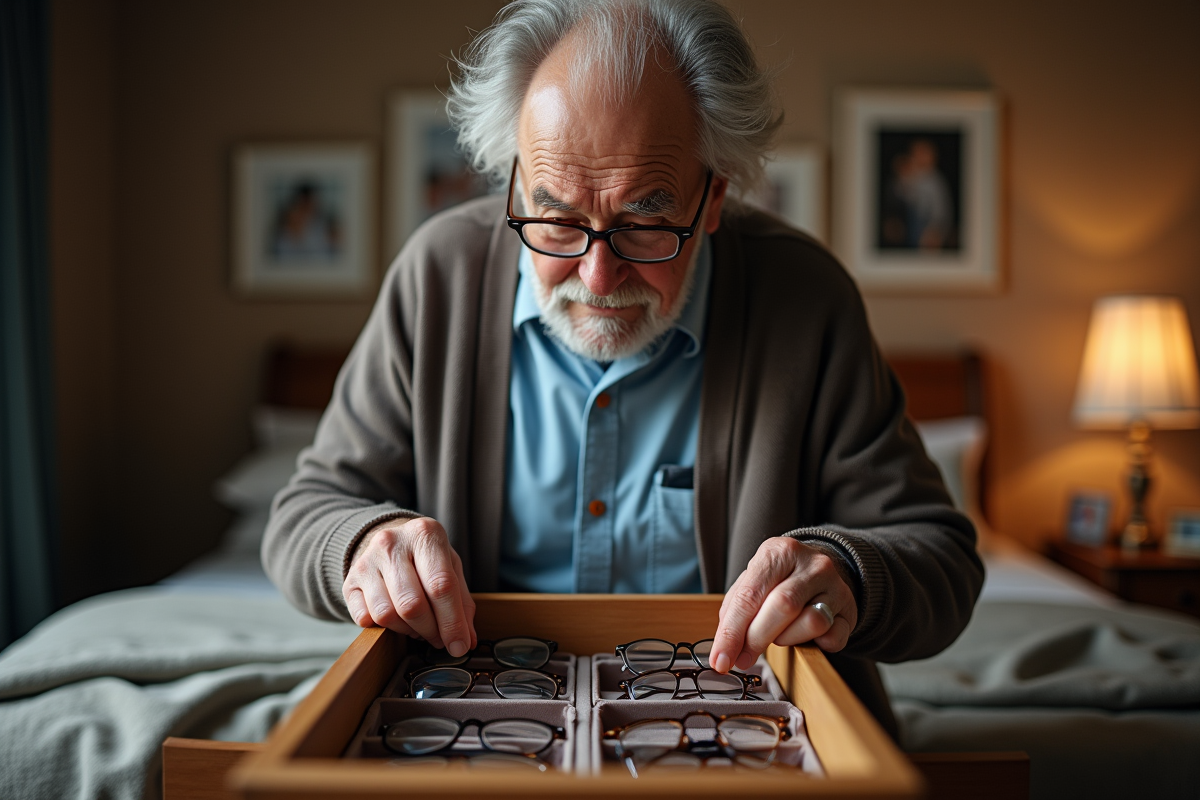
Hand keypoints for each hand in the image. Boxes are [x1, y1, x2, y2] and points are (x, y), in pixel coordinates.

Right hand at [342, 516, 476, 656]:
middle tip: (439, 638)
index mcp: (425, 534)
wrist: (390, 542)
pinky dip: (384, 629)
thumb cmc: (425, 557)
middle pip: (412, 604)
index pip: (441, 585)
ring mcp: (367, 562)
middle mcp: (392, 543)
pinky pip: (365, 619)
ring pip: (387, 615)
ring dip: (408, 631)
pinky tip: (397, 621)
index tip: (459, 646)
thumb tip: (466, 641)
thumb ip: (462, 603)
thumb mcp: (451, 568)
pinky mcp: (349, 581)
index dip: (452, 622)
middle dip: (430, 631)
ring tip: (419, 627)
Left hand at [709, 537, 856, 672]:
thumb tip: (724, 649)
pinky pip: (834, 637)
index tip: (721, 659)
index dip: (732, 631)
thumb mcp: (752, 580)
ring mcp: (836, 586)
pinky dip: (816, 645)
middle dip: (755, 639)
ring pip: (812, 622)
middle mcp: (812, 564)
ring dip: (787, 639)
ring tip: (779, 635)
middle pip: (782, 607)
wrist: (820, 569)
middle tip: (742, 658)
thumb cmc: (779, 579)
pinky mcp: (850, 610)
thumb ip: (735, 610)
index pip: (751, 595)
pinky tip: (805, 637)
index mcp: (780, 551)